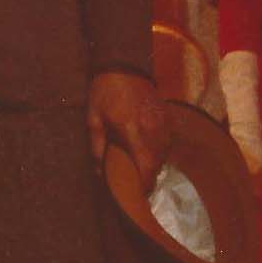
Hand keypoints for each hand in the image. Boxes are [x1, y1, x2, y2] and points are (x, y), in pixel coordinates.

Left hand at [86, 70, 165, 192]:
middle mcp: (152, 128)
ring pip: (165, 153)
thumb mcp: (94, 119)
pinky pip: (168, 140)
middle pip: (158, 163)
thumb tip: (99, 172)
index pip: (146, 165)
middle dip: (151, 178)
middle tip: (141, 189)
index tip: (140, 195)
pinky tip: (150, 153)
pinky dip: (161, 150)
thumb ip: (97, 146)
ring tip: (145, 173)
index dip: (145, 183)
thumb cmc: (103, 93)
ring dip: (156, 164)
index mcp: (133, 130)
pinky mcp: (167, 116)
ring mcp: (163, 122)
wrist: (123, 67)